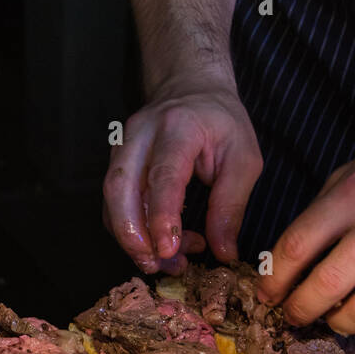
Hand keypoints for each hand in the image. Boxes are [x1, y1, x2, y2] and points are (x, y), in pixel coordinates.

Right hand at [103, 79, 262, 274]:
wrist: (191, 89)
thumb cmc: (220, 123)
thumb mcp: (243, 159)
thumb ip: (231, 205)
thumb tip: (223, 253)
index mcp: (178, 127)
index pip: (162, 175)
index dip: (162, 216)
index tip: (168, 250)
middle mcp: (141, 135)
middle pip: (120, 187)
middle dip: (132, 233)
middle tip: (155, 264)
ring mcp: (122, 148)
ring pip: (111, 199)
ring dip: (131, 237)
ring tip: (162, 262)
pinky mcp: (115, 164)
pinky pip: (113, 204)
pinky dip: (131, 231)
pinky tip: (159, 243)